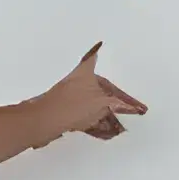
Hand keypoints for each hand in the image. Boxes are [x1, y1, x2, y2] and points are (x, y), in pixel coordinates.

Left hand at [24, 43, 146, 145]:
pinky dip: (98, 123)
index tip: (100, 45)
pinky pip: (88, 117)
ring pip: (95, 105)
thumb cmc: (73, 105)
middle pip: (101, 90)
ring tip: (120, 128)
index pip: (93, 58)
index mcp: (86, 73)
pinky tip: (107, 133)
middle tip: (133, 110)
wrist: (45, 122)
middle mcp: (78, 83)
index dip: (97, 52)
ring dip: (108, 116)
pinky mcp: (68, 114)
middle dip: (117, 102)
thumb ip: (119, 105)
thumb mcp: (102, 104)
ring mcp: (72, 99)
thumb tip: (132, 107)